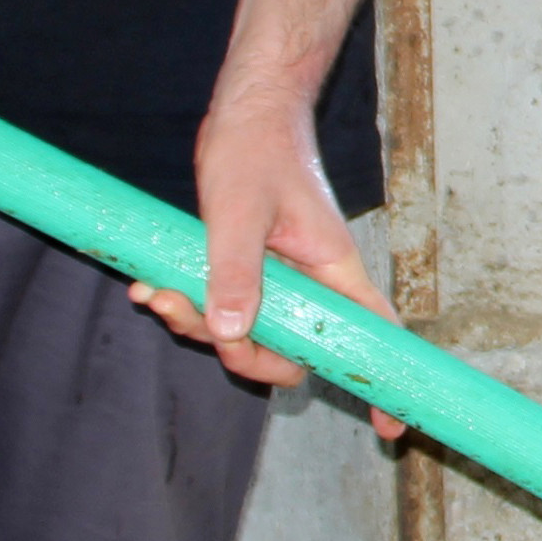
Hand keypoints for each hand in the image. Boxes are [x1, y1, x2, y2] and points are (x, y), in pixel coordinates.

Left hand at [131, 86, 403, 439]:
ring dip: (200, 324)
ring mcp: (281, 278)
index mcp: (333, 270)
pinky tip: (152, 287)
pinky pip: (225, 306)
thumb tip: (232, 333)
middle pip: (294, 351)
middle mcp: (313, 283)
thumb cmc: (256, 148)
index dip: (381, 381)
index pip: (373, 335)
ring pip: (251, 331)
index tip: (390, 428)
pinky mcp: (251, 268)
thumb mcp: (239, 211)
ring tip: (156, 293)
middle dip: (240, 352)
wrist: (244, 112)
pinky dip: (189, 304)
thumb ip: (236, 271)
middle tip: (189, 320)